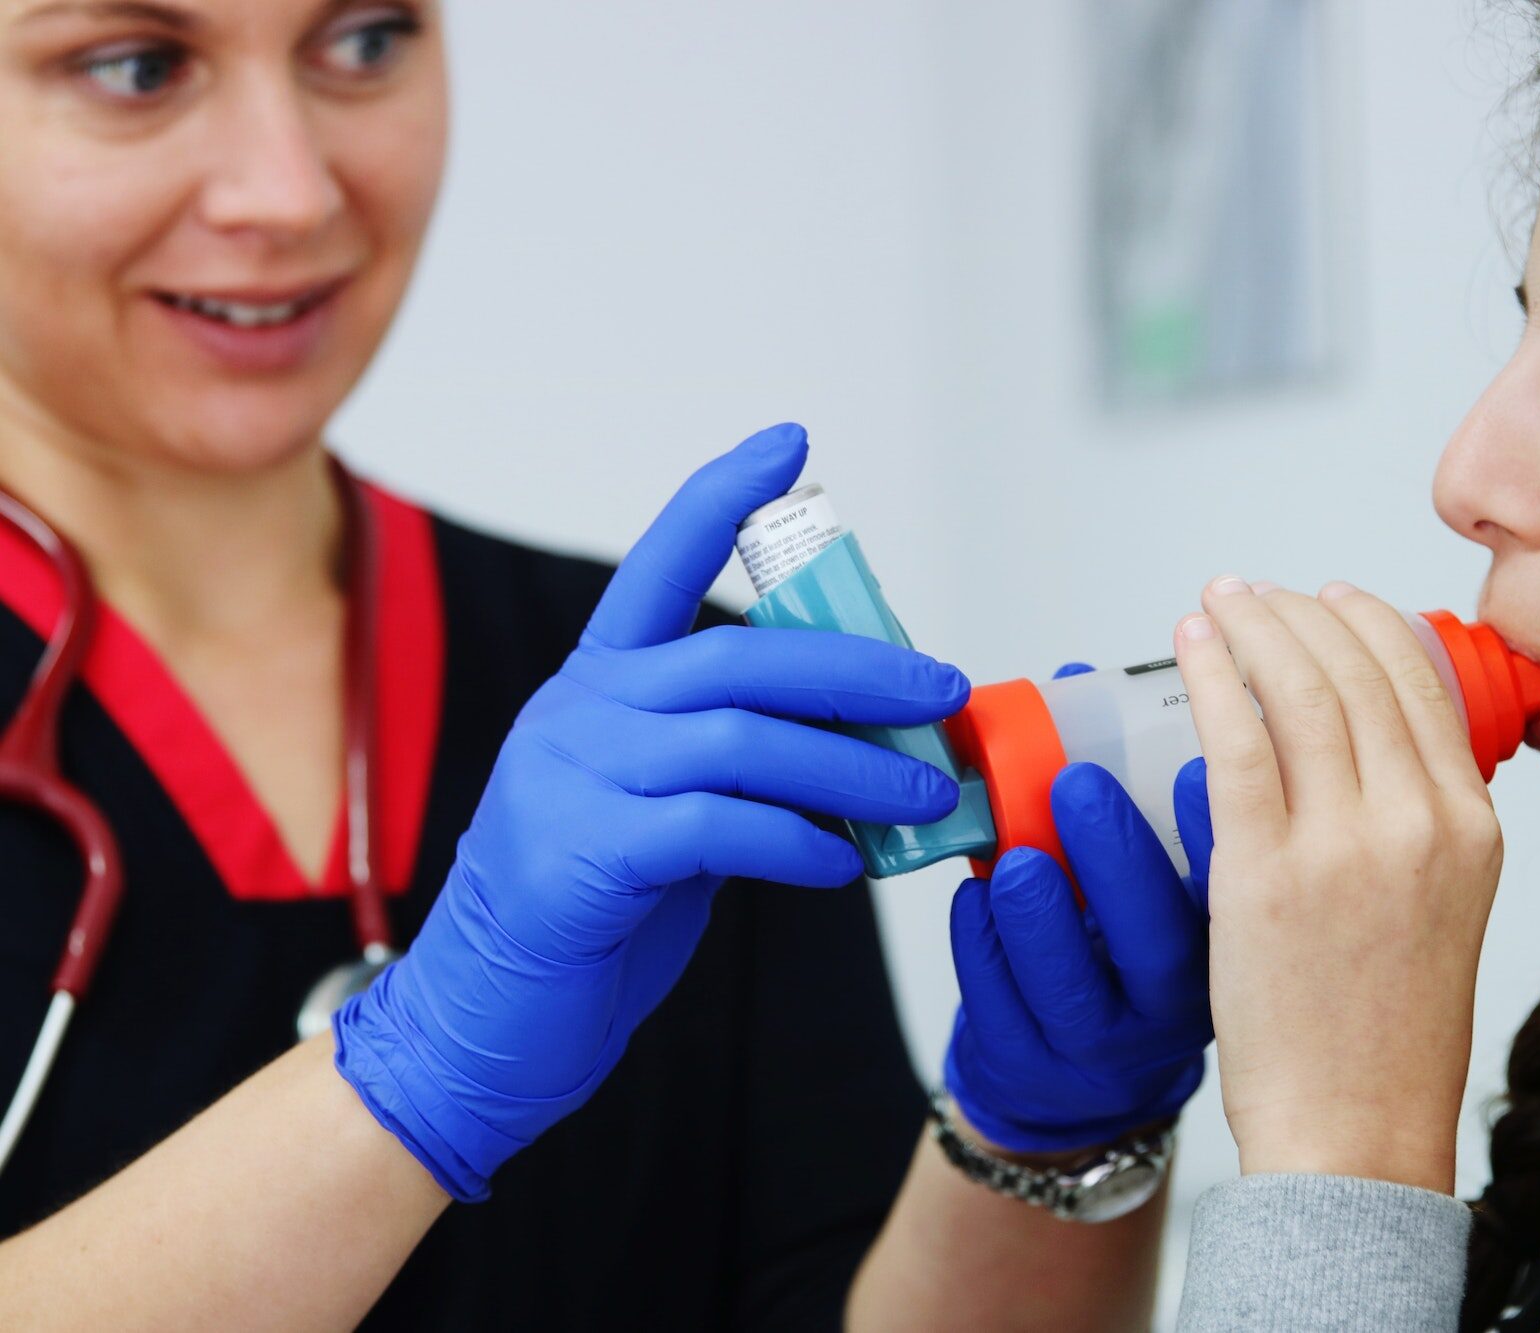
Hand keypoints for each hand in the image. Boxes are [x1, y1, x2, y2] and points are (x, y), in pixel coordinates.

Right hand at [332, 424, 969, 1199]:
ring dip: (851, 766)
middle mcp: (580, 713)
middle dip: (855, 668)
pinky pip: (717, 828)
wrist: (486, 1021)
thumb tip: (857, 748)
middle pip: (737, 655)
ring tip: (922, 794)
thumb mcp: (660, 811)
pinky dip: (797, 841)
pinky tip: (843, 863)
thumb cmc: (592, 909)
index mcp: (598, 687)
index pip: (659, 563)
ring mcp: (573, 779)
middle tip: (939, 690)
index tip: (790, 444)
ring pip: (740, 740)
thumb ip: (731, 764)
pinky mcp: (584, 855)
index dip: (723, 498)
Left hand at [943, 761, 1209, 1155]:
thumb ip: (1123, 787)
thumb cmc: (1112, 954)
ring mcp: (1101, 1049)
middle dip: (1115, 860)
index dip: (1215, 835)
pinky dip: (982, 948)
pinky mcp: (1030, 1068)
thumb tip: (1075, 682)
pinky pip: (1000, 1009)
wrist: (1078, 1080)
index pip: (1238, 899)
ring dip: (1039, 914)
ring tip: (1017, 859)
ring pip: (1072, 990)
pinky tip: (974, 898)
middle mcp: (1172, 1009)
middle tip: (1076, 784)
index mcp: (1217, 952)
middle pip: (1157, 946)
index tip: (1192, 768)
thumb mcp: (1144, 885)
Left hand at [1175, 577, 1504, 1193]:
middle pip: (1354, 670)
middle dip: (1296, 611)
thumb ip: (1418, 823)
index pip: (1421, 683)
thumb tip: (1363, 744)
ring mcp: (1344, 842)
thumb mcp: (1444, 907)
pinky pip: (1235, 739)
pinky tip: (1189, 648)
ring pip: (1295, 689)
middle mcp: (1419, 820)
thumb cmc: (1385, 1029)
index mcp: (1471, 826)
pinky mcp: (1265, 869)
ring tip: (1215, 603)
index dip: (1366, 622)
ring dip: (1249, 627)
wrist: (1354, 1125)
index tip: (1324, 595)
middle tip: (1250, 592)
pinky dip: (1210, 677)